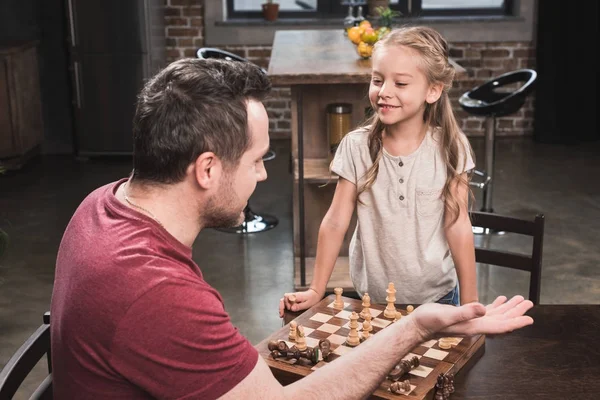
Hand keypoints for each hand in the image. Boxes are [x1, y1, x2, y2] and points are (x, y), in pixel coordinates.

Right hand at [278, 289, 321, 317]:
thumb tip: (291, 308)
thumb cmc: (312, 299)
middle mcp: (293, 296)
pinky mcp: (292, 300)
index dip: (287, 303)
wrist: (315, 294)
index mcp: (296, 296)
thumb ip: (299, 306)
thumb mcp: (307, 304)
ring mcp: (292, 297)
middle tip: (282, 315)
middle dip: (282, 307)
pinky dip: (283, 307)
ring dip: (281, 308)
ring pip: (283, 300)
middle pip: (283, 299)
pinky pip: (285, 302)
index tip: (290, 309)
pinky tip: (284, 314)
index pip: (287, 297)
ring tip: (281, 315)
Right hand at [409, 295, 533, 341]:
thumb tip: (483, 308)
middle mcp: (475, 325)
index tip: (529, 319)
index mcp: (474, 326)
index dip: (515, 322)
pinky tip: (501, 300)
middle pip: (501, 320)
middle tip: (529, 303)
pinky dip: (496, 306)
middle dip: (516, 312)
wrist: (418, 325)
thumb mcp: (446, 315)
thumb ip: (464, 313)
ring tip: (520, 299)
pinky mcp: (465, 316)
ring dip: (508, 308)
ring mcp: (471, 321)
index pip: (499, 326)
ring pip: (496, 315)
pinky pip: (485, 312)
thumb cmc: (429, 321)